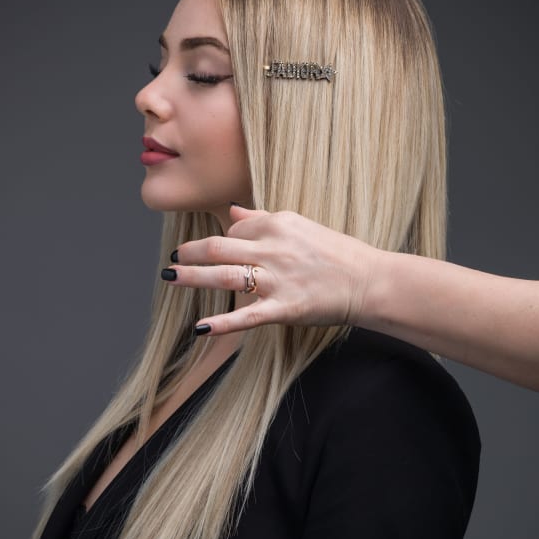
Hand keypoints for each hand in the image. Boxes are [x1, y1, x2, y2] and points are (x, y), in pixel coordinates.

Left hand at [163, 205, 381, 334]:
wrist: (369, 280)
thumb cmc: (337, 254)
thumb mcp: (300, 226)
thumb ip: (264, 218)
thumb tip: (234, 210)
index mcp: (278, 224)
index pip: (234, 226)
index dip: (218, 238)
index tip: (208, 249)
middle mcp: (273, 248)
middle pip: (219, 247)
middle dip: (190, 253)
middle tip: (173, 259)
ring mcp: (277, 279)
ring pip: (224, 276)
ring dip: (192, 277)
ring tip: (170, 278)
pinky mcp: (284, 308)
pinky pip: (247, 316)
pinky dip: (221, 323)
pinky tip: (200, 328)